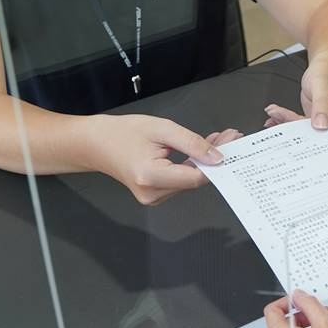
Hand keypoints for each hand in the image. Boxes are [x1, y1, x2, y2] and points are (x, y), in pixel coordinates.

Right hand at [91, 114, 226, 205]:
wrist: (96, 144)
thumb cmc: (122, 133)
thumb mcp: (161, 129)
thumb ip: (191, 143)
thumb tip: (217, 157)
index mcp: (151, 177)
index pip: (195, 177)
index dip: (216, 162)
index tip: (232, 143)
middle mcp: (153, 193)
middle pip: (195, 180)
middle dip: (214, 157)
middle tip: (230, 136)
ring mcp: (153, 198)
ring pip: (190, 181)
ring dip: (205, 160)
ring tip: (218, 139)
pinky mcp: (155, 195)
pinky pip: (181, 181)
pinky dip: (193, 165)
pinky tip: (202, 150)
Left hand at [264, 56, 327, 133]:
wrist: (326, 67)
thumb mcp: (322, 82)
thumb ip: (322, 103)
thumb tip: (321, 126)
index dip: (319, 131)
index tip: (296, 126)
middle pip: (327, 135)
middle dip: (300, 128)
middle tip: (278, 120)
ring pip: (316, 136)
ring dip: (293, 127)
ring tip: (274, 116)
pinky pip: (310, 132)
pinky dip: (293, 124)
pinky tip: (278, 118)